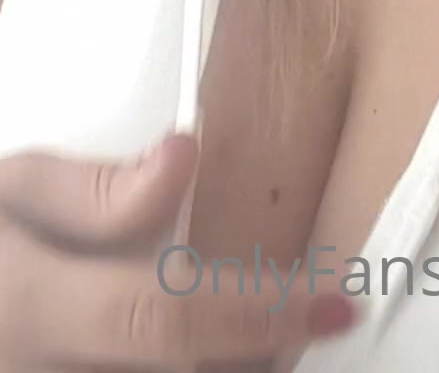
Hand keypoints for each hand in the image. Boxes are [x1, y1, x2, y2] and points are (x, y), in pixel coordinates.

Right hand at [0, 133, 357, 364]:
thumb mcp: (5, 191)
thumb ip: (92, 189)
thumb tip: (184, 158)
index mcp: (29, 314)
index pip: (165, 324)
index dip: (258, 315)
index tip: (334, 303)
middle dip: (258, 354)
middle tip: (310, 318)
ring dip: (226, 363)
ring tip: (261, 332)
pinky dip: (186, 370)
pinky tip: (218, 348)